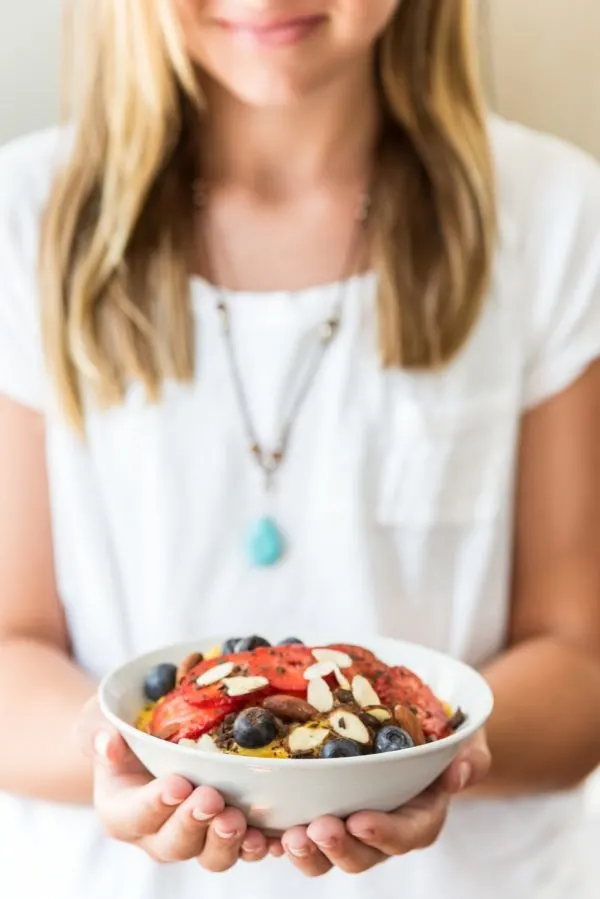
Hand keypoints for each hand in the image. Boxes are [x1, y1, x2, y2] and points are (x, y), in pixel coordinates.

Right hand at [77, 698, 270, 869]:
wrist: (149, 740)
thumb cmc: (123, 729)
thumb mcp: (100, 722)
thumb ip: (98, 732)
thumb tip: (109, 742)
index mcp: (122, 811)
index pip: (135, 816)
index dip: (156, 804)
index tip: (177, 784)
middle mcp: (157, 834)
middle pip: (175, 844)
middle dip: (195, 824)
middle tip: (213, 799)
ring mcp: (195, 837)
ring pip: (212, 855)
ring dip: (228, 841)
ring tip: (240, 819)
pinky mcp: (227, 832)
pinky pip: (245, 848)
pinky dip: (261, 845)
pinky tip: (276, 836)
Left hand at [277, 729, 490, 876]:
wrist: (417, 728)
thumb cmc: (445, 735)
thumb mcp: (467, 740)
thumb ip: (471, 757)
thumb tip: (461, 771)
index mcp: (420, 817)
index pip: (406, 835)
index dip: (383, 833)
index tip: (361, 819)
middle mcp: (383, 830)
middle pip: (361, 854)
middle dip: (337, 847)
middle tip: (315, 828)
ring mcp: (350, 825)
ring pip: (326, 853)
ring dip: (306, 850)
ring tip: (287, 836)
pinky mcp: (321, 812)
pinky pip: (300, 833)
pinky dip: (279, 837)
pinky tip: (259, 832)